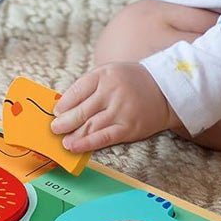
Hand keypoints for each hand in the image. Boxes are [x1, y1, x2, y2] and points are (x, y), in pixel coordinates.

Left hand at [50, 62, 178, 152]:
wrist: (165, 90)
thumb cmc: (132, 82)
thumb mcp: (111, 74)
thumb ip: (90, 87)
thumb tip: (65, 106)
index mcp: (105, 75)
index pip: (78, 90)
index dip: (64, 103)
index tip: (56, 112)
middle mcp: (112, 92)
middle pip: (81, 110)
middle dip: (64, 122)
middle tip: (54, 129)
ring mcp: (121, 110)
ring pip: (90, 126)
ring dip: (73, 135)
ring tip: (62, 141)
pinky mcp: (128, 127)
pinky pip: (104, 137)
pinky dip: (87, 143)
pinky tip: (75, 147)